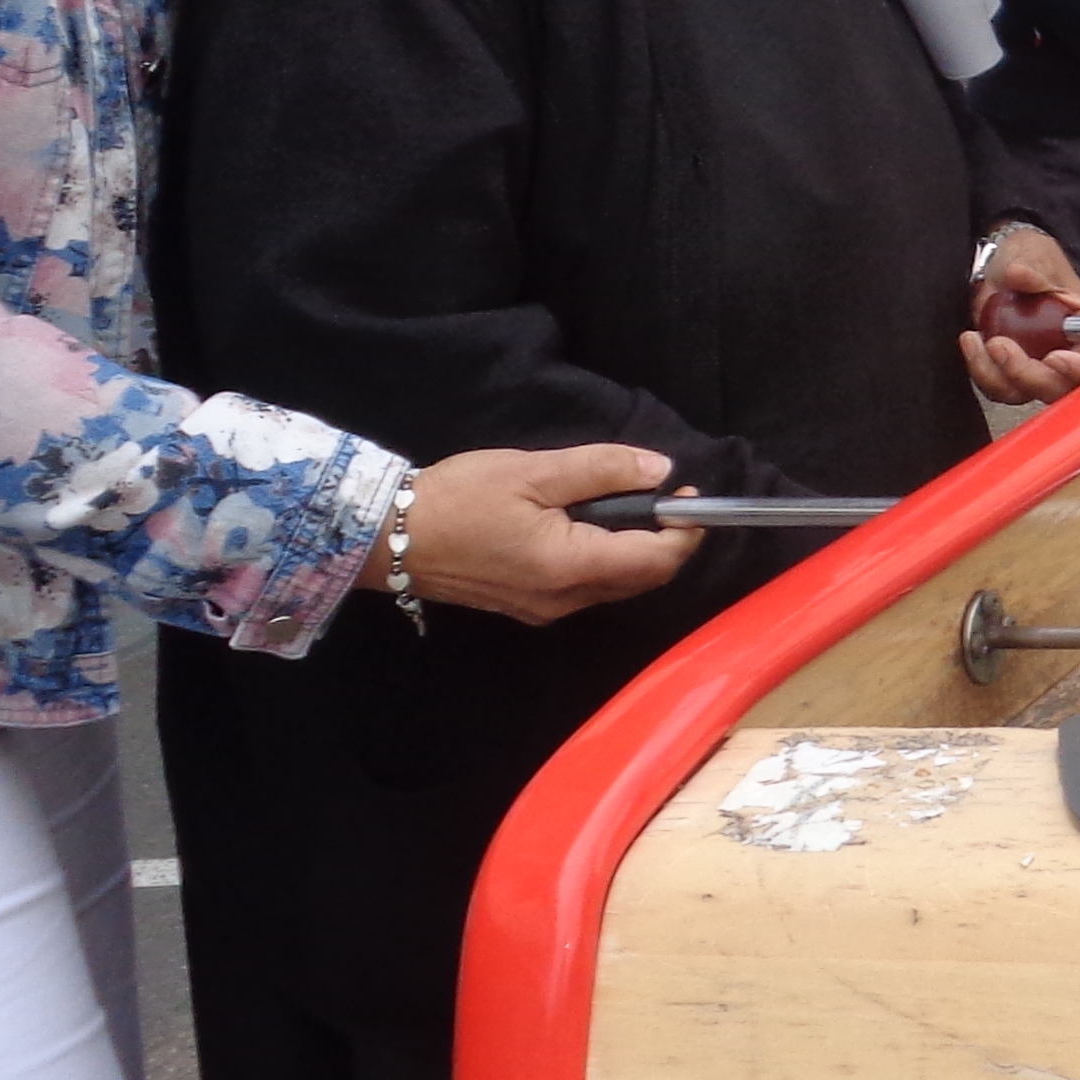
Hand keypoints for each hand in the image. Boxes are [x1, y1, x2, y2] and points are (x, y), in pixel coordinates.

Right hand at [401, 444, 698, 624]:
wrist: (388, 536)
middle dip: (665, 541)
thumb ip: (602, 470)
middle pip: (641, 579)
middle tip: (663, 494)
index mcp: (569, 567)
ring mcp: (544, 610)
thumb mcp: (533, 470)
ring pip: (615, 585)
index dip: (685, 530)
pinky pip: (585, 587)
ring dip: (634, 550)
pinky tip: (587, 524)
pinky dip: (603, 558)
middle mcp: (564, 600)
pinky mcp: (526, 607)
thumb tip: (661, 471)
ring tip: (624, 502)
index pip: (655, 560)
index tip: (691, 495)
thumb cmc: (459, 497)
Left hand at [962, 222, 1079, 405]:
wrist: (1004, 267)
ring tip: (977, 339)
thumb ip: (1032, 267)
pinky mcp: (1015, 375)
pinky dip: (982, 370)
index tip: (1053, 358)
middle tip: (1000, 344)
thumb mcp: (1035, 253)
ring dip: (997, 374)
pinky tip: (972, 341)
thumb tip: (1020, 274)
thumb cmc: (1033, 259)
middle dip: (1028, 374)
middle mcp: (1073, 356)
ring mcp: (1044, 369)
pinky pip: (1000, 388)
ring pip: (1026, 393)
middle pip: (1062, 388)